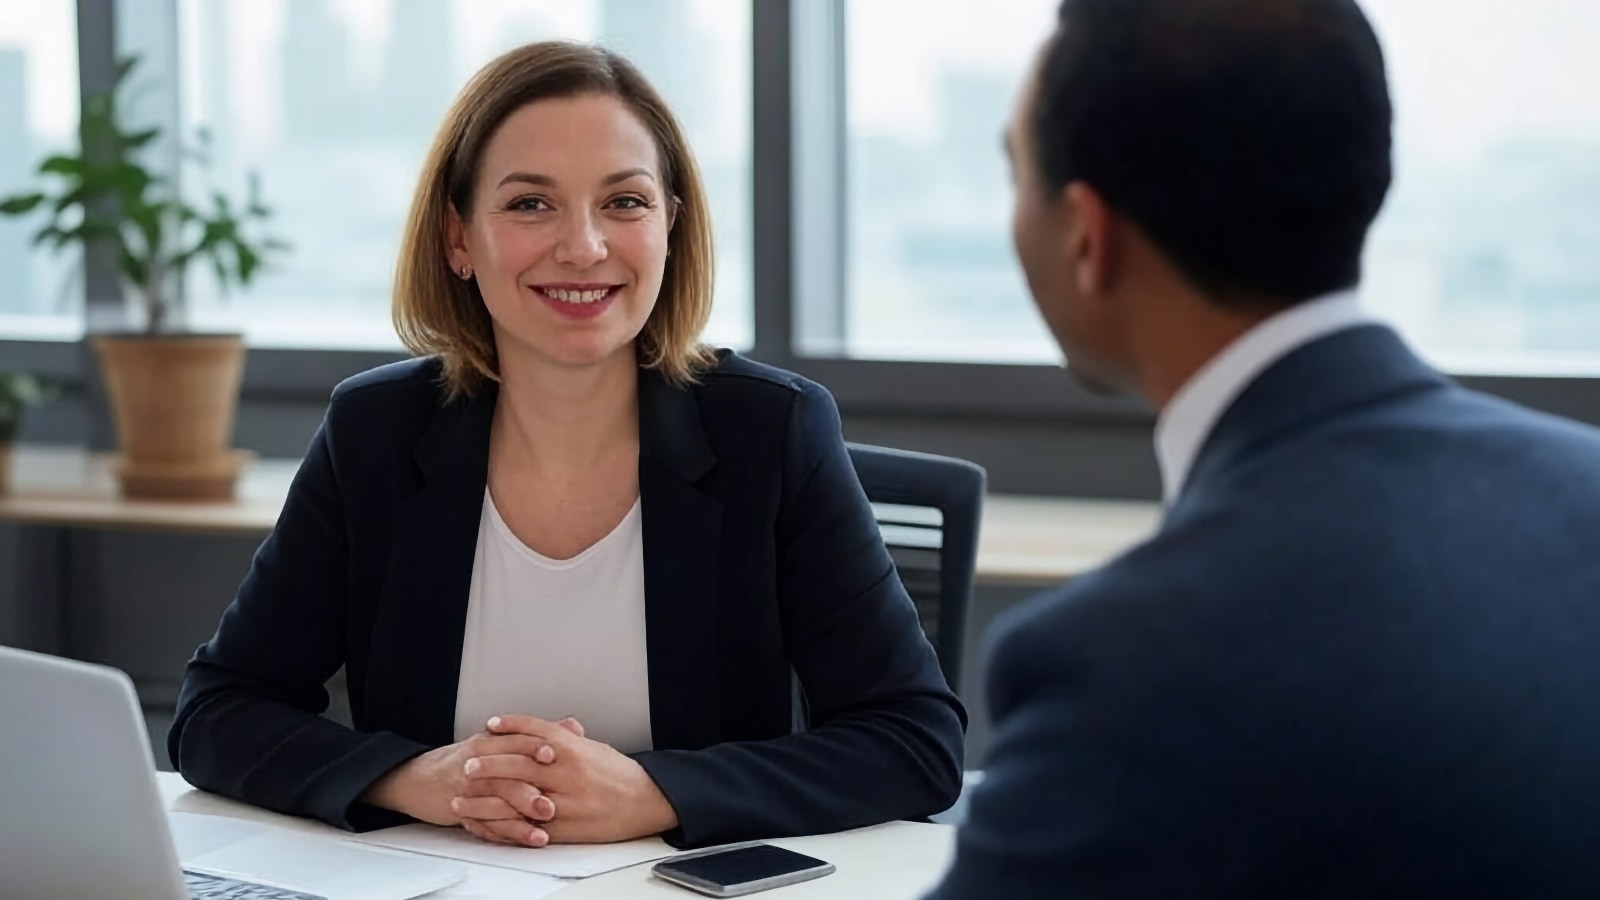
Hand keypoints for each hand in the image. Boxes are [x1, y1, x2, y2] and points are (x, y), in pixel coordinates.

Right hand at [362, 730, 560, 845]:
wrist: (421, 778)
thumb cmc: (468, 759)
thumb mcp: (498, 740)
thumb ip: (537, 735)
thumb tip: (573, 727)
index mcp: (489, 743)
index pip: (514, 741)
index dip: (534, 746)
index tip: (555, 754)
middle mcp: (478, 765)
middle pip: (505, 775)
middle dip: (530, 789)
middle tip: (554, 801)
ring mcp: (469, 791)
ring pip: (496, 803)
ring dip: (522, 816)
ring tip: (545, 825)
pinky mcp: (464, 813)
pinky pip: (487, 825)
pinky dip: (510, 833)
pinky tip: (529, 838)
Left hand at [466, 715, 679, 843]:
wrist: (644, 802)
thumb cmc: (619, 774)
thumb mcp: (594, 747)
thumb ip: (567, 738)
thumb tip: (548, 727)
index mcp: (574, 749)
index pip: (535, 732)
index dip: (510, 726)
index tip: (490, 725)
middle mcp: (567, 772)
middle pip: (519, 763)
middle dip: (490, 762)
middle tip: (468, 761)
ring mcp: (564, 801)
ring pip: (516, 796)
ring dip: (486, 796)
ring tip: (465, 793)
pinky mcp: (562, 827)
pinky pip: (524, 825)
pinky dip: (501, 823)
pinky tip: (485, 820)